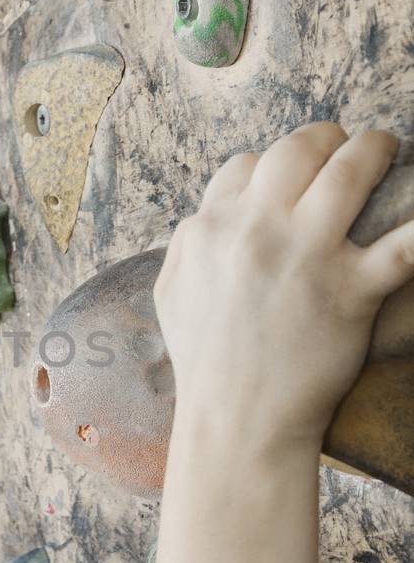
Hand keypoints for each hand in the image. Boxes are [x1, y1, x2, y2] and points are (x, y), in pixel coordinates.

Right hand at [155, 122, 413, 449]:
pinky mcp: (354, 290)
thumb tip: (204, 219)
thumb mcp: (171, 295)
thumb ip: (186, 247)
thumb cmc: (205, 364)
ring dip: (375, 150)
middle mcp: (259, 230)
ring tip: (387, 150)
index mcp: (212, 229)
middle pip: (297, 150)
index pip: (245, 166)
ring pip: (351, 172)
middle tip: (347, 148)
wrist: (238, 423)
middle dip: (327, 139)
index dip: (272, 164)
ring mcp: (308, 256)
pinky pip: (405, 242)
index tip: (291, 177)